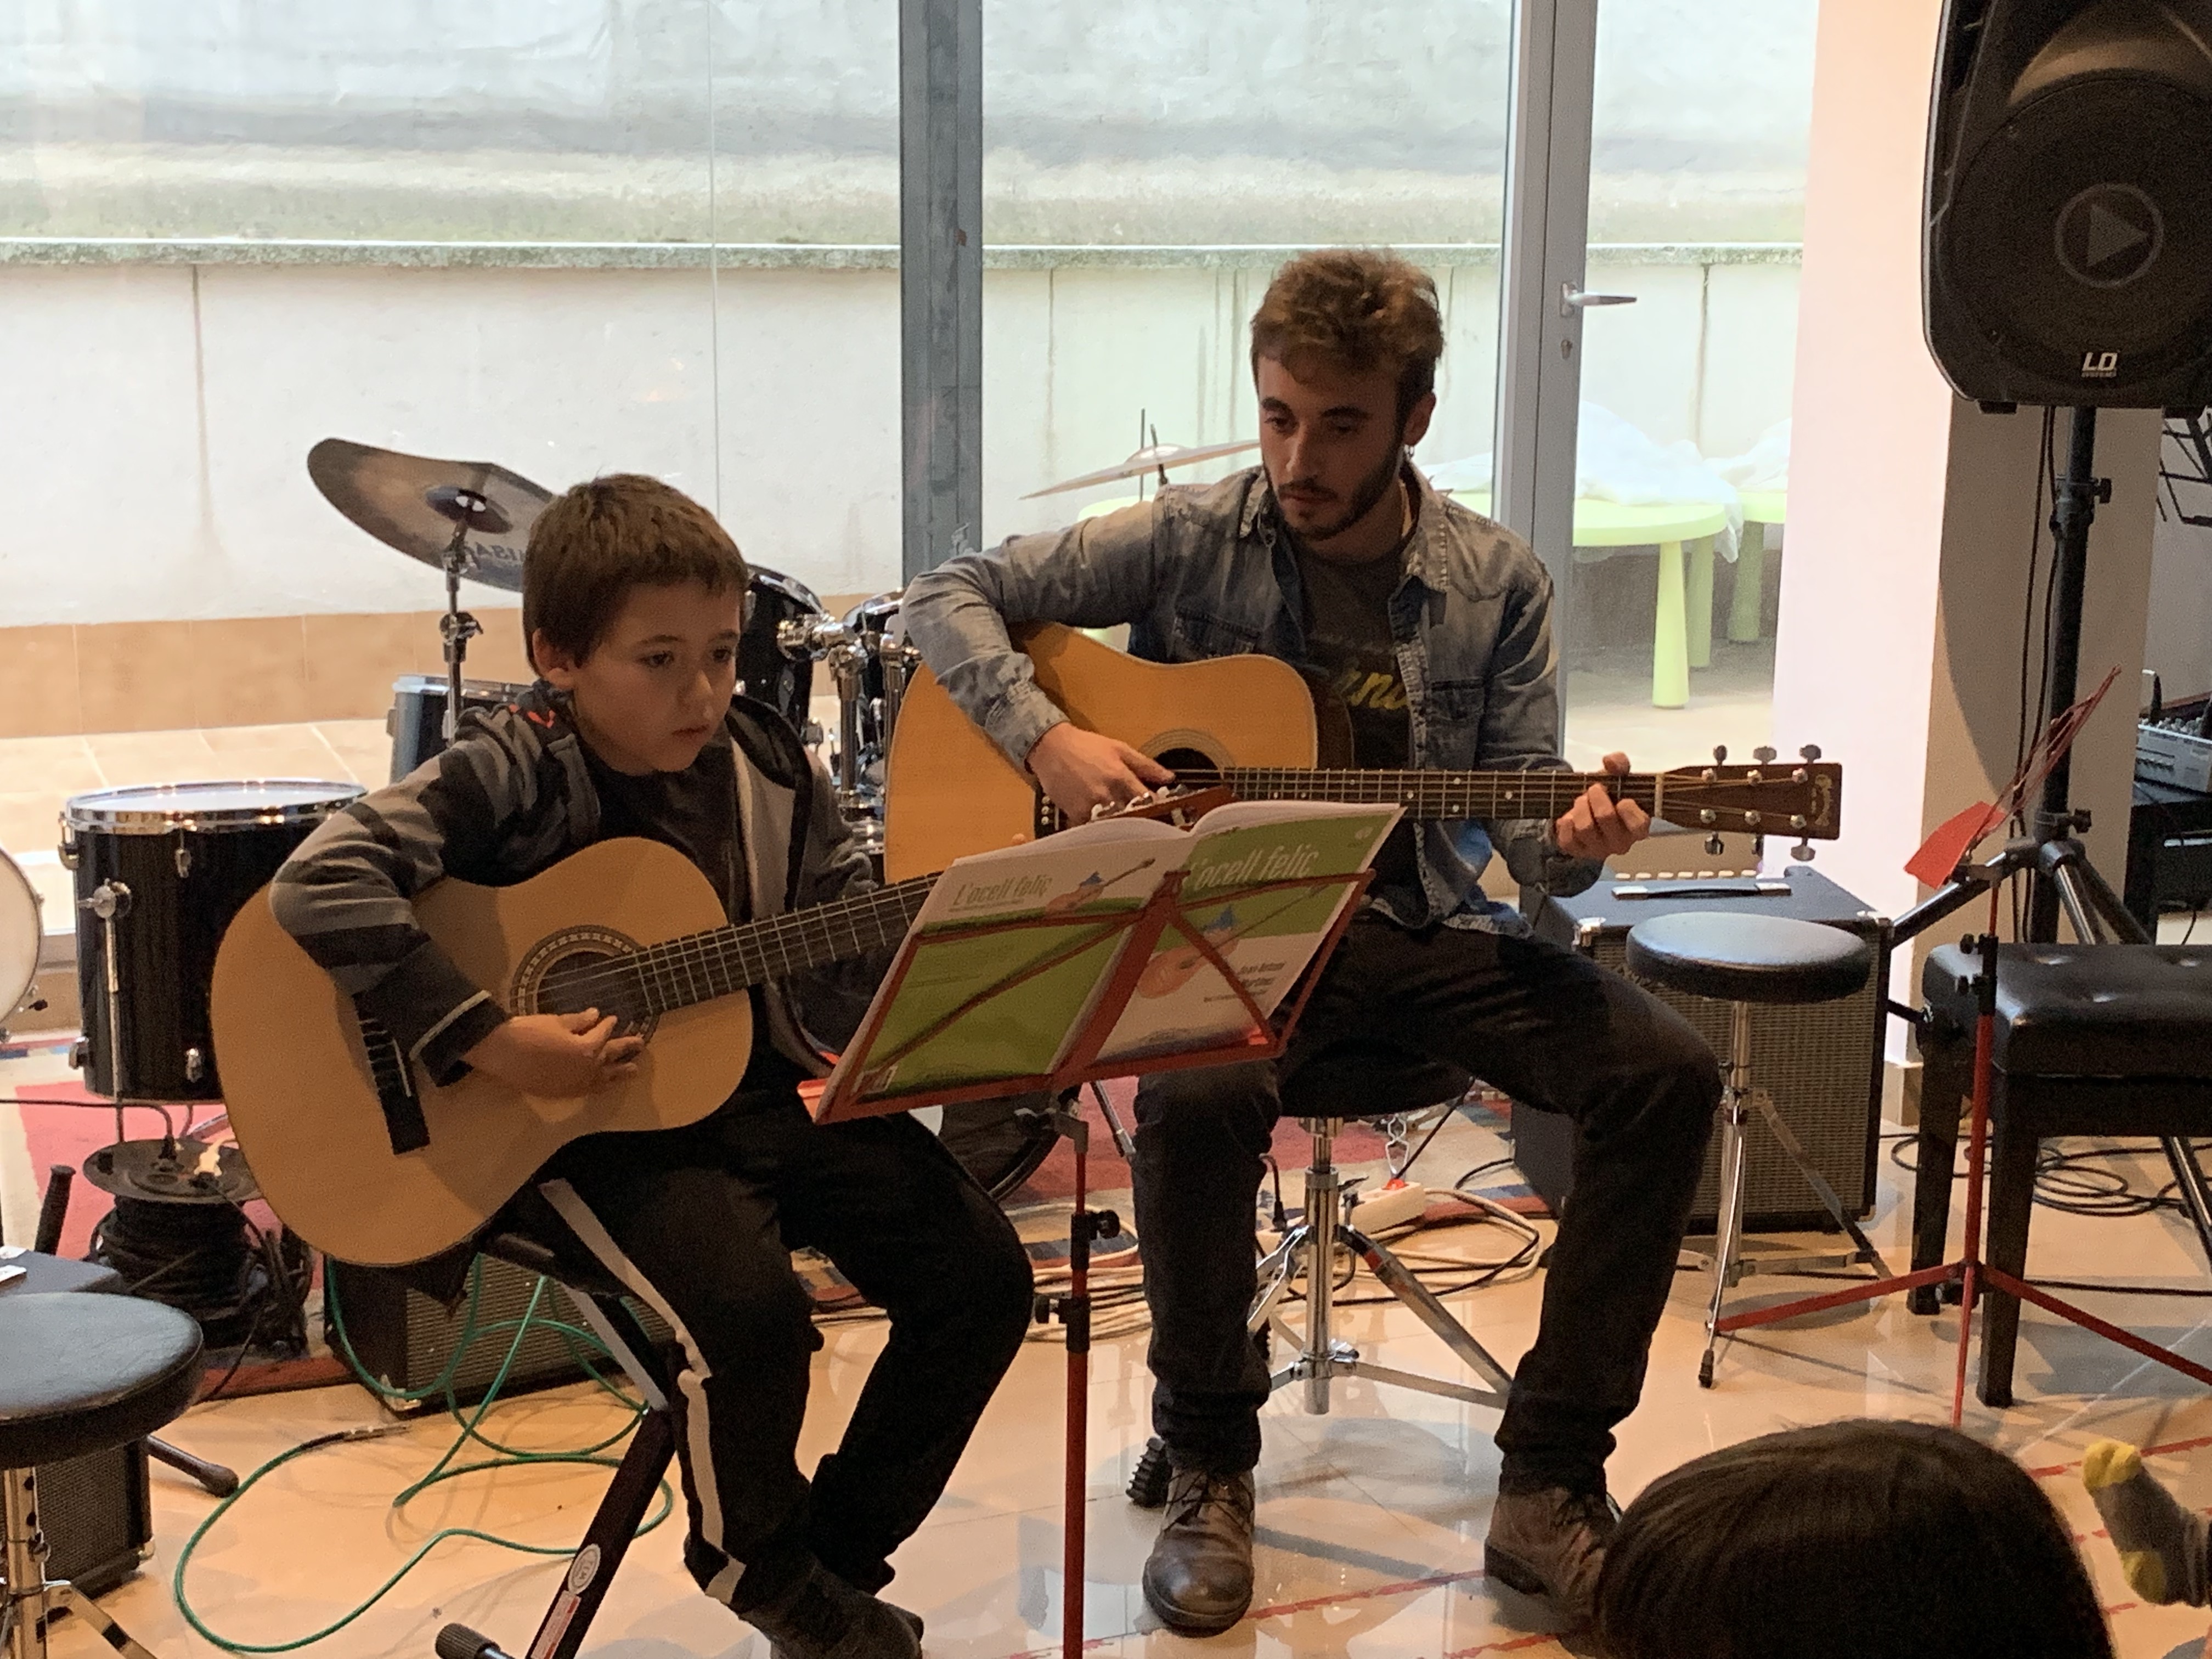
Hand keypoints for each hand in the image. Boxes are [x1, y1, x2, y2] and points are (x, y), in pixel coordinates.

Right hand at [464, 1010, 643, 1096]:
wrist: (502, 1053)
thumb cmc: (529, 1032)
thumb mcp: (556, 1022)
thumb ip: (579, 1021)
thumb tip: (595, 1015)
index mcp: (588, 1048)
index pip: (602, 1034)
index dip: (607, 1025)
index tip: (612, 1019)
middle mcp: (586, 1069)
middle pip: (611, 1057)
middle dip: (626, 1049)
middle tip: (640, 1044)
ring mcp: (575, 1083)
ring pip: (605, 1078)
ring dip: (620, 1073)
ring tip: (634, 1070)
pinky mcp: (563, 1092)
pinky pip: (589, 1090)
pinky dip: (600, 1086)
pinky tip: (605, 1084)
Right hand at [1025, 722, 1174, 823]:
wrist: (1051, 747)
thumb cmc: (1086, 746)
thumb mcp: (1119, 749)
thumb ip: (1146, 765)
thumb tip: (1169, 778)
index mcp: (1120, 776)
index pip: (1146, 800)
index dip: (1157, 809)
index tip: (1164, 815)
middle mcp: (1106, 793)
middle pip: (1131, 817)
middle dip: (1141, 823)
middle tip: (1150, 828)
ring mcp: (1089, 805)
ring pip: (1112, 826)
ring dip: (1122, 830)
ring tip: (1130, 833)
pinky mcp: (1074, 813)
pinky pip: (1091, 829)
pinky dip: (1099, 832)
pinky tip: (1106, 832)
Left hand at [1553, 752, 1649, 859]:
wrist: (1587, 810)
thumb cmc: (1609, 796)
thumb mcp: (1617, 777)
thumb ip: (1620, 764)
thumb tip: (1611, 761)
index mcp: (1638, 827)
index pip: (1638, 823)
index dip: (1626, 806)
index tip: (1620, 797)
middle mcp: (1621, 843)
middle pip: (1606, 817)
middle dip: (1595, 796)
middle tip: (1593, 790)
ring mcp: (1599, 850)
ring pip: (1585, 828)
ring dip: (1580, 807)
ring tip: (1581, 801)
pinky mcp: (1578, 853)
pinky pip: (1567, 839)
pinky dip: (1565, 823)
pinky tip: (1571, 817)